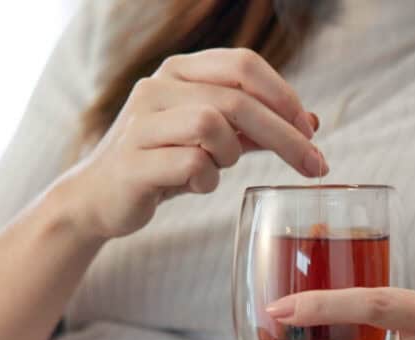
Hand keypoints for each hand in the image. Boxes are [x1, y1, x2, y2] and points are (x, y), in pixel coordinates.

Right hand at [55, 48, 326, 240]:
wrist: (98, 198)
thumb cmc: (159, 164)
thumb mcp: (209, 140)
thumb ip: (252, 128)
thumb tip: (310, 123)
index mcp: (179, 72)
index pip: (244, 65)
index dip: (284, 96)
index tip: (310, 130)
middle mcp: (157, 88)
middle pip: (238, 99)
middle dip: (285, 135)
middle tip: (315, 165)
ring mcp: (141, 123)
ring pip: (213, 125)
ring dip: (231, 155)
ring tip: (217, 169)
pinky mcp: (133, 162)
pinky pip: (191, 165)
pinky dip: (206, 180)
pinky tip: (195, 185)